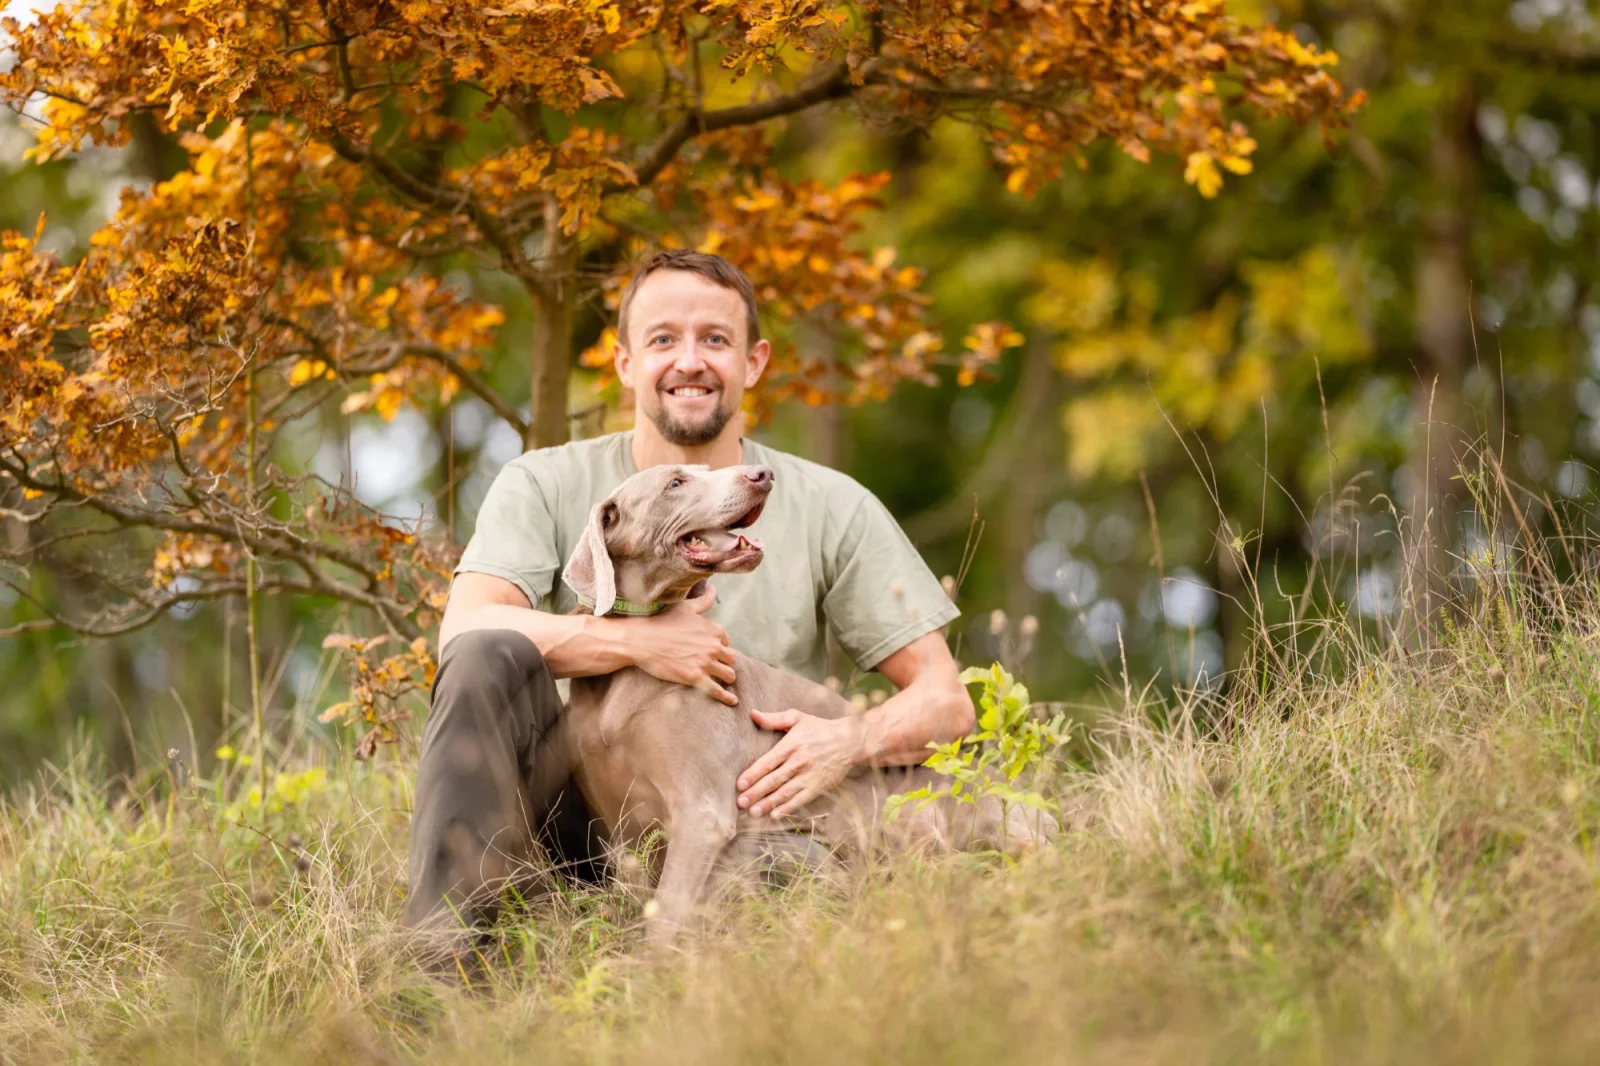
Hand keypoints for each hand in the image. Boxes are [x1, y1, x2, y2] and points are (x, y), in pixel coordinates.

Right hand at [624, 585, 739, 705]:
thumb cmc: (662, 622)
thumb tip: (713, 588)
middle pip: (731, 658)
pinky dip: (727, 697)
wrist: (641, 641)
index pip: (726, 641)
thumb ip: (703, 600)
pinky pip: (718, 691)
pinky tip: (732, 701)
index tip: (711, 651)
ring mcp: (705, 663)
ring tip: (723, 682)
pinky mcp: (696, 678)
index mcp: (714, 629)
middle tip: (717, 667)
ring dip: (727, 678)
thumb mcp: (685, 608)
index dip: (719, 646)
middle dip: (725, 663)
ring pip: (729, 674)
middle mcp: (713, 646)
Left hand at [738, 709, 864, 817]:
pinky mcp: (819, 786)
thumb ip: (774, 718)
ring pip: (785, 792)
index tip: (739, 784)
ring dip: (768, 804)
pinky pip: (801, 799)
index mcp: (792, 744)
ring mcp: (809, 776)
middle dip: (756, 792)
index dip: (753, 774)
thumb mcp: (797, 718)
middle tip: (740, 803)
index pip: (768, 762)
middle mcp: (799, 761)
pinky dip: (788, 808)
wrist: (850, 741)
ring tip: (753, 812)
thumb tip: (753, 714)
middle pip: (774, 780)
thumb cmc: (820, 728)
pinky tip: (775, 815)